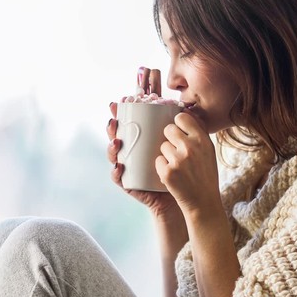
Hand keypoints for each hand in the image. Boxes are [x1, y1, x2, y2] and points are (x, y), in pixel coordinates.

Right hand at [107, 68, 180, 220]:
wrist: (185, 196)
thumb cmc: (184, 169)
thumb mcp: (182, 146)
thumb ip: (181, 129)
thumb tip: (185, 108)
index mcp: (143, 141)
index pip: (130, 124)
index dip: (123, 112)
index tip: (122, 100)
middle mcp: (133, 152)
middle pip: (118, 136)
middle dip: (112, 126)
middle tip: (114, 119)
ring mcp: (129, 167)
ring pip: (114, 155)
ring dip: (111, 147)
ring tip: (116, 142)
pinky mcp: (129, 183)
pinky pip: (118, 178)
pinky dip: (116, 172)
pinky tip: (119, 167)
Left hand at [157, 110, 222, 218]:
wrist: (204, 202)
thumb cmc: (205, 175)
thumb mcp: (209, 151)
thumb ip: (198, 132)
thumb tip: (184, 111)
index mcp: (203, 140)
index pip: (182, 118)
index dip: (177, 124)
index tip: (179, 131)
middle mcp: (191, 147)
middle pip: (168, 129)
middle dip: (169, 139)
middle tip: (178, 153)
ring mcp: (178, 160)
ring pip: (162, 146)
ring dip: (166, 155)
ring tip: (179, 167)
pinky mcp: (168, 172)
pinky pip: (158, 161)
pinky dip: (162, 168)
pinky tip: (174, 176)